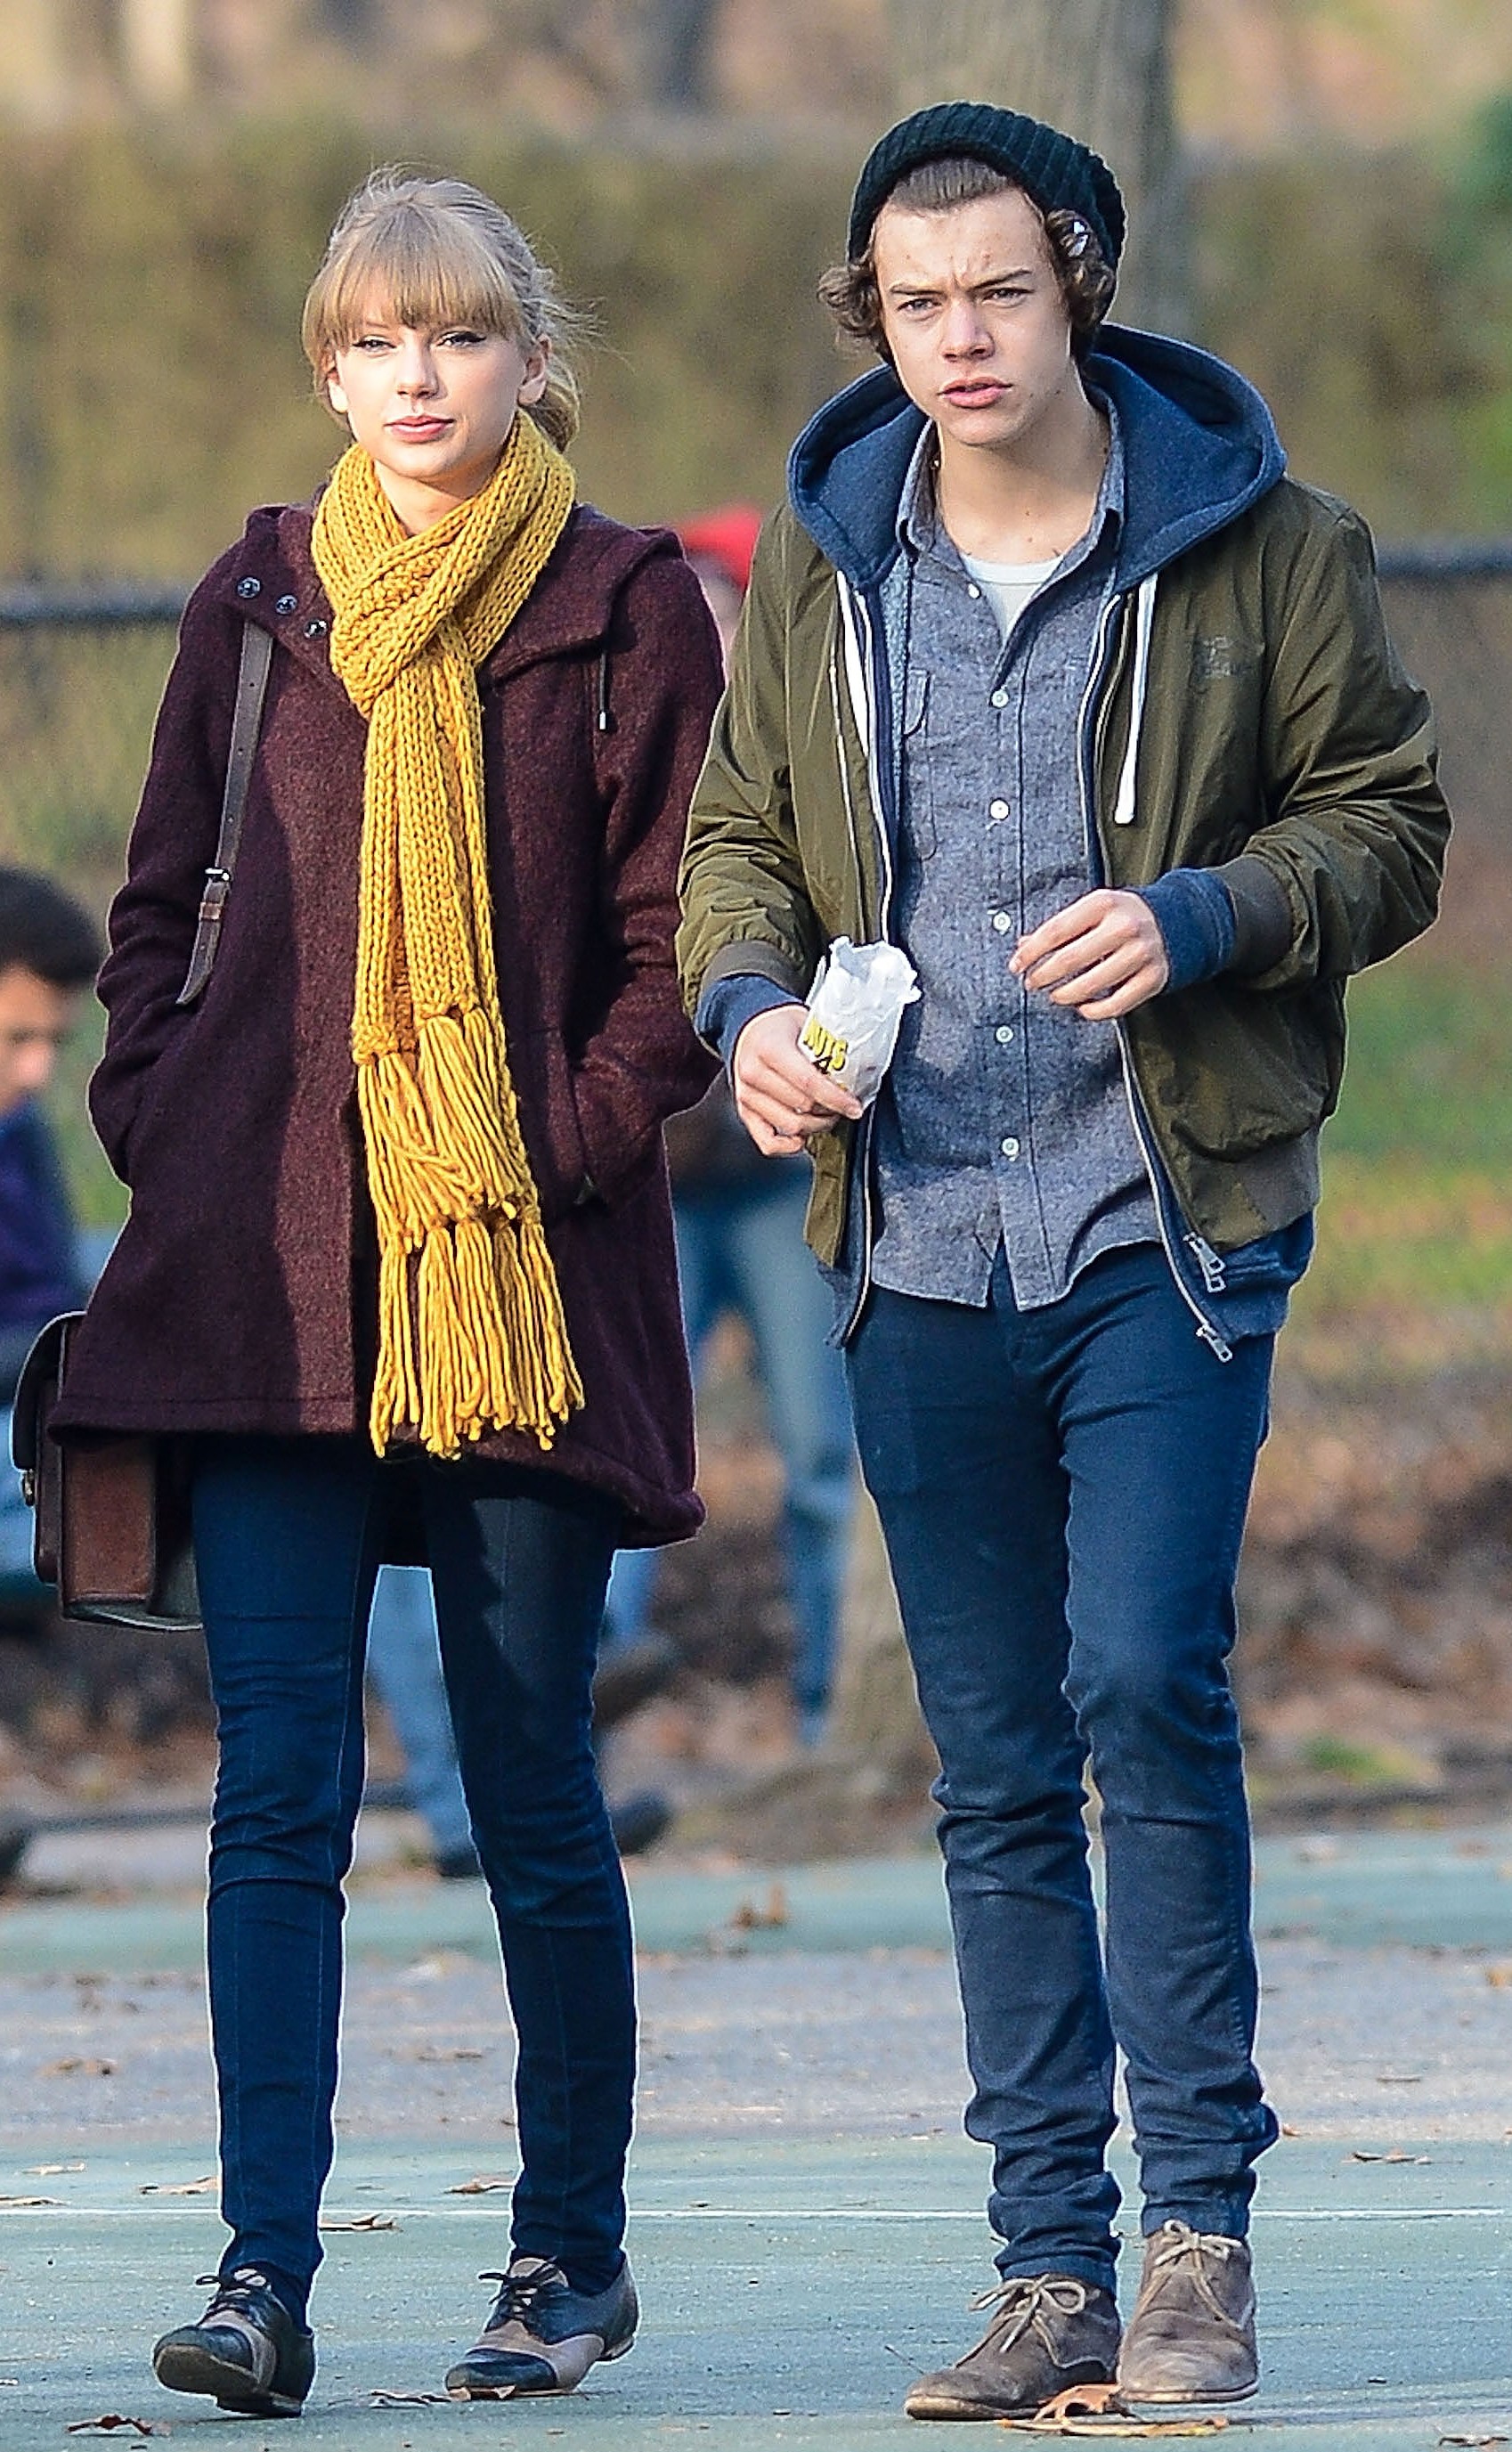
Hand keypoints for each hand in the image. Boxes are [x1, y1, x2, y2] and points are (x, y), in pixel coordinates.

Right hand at [732, 1004, 864, 1156]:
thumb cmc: (780, 1027)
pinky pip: (767, 1142)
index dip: (836, 1099)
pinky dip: (788, 1147)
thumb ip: (828, 1047)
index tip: (854, 1107)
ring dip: (815, 1127)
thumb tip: (862, 1067)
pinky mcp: (744, 1112)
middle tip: (843, 1107)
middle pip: (800, 1108)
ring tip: (826, 1116)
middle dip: (829, 1111)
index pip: (808, 1083)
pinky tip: (804, 1137)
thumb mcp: (807, 1025)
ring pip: (789, 1127)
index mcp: (769, 1048)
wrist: (751, 1029)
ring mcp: (746, 1095)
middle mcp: (753, 1073)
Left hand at [1011, 889, 1168, 1019]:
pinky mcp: (1153, 978)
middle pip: (1069, 959)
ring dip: (1064, 995)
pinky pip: (1116, 1004)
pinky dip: (1094, 1011)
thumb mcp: (1092, 910)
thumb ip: (1059, 927)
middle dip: (1043, 976)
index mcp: (1103, 904)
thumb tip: (1023, 946)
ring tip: (1055, 995)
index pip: (1055, 931)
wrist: (1178, 920)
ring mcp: (1140, 953)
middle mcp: (1123, 926)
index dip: (1030, 953)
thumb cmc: (1123, 916)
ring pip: (1090, 985)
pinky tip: (1082, 1007)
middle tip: (1032, 983)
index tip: (1016, 966)